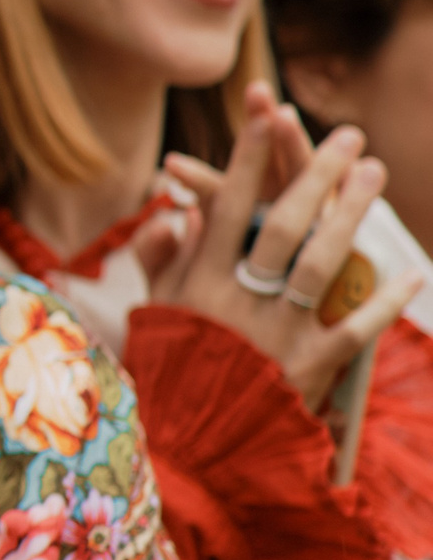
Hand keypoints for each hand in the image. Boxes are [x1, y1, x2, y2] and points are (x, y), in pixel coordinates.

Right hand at [143, 82, 421, 408]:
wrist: (189, 446)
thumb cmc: (167, 369)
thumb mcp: (152, 311)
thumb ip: (161, 258)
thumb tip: (176, 210)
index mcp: (197, 279)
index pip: (224, 203)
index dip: (246, 156)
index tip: (266, 113)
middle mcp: (238, 296)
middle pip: (282, 222)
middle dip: (315, 174)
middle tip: (348, 137)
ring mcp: (276, 329)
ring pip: (319, 261)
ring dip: (351, 214)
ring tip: (374, 174)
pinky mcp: (308, 365)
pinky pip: (353, 326)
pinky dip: (383, 299)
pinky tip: (411, 271)